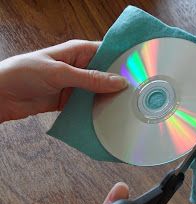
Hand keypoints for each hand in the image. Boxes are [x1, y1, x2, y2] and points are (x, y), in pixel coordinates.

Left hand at [0, 40, 127, 122]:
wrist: (1, 96)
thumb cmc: (23, 73)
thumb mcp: (60, 73)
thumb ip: (90, 78)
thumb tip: (118, 82)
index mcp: (77, 52)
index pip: (107, 52)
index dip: (123, 60)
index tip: (139, 70)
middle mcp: (79, 68)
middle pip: (105, 74)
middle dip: (119, 83)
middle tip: (137, 93)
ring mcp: (75, 86)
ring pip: (99, 91)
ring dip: (109, 99)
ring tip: (127, 106)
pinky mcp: (70, 101)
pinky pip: (88, 105)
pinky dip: (97, 110)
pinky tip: (108, 116)